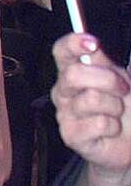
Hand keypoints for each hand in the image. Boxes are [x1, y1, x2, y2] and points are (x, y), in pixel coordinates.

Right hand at [51, 34, 130, 173]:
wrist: (129, 142)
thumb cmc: (124, 107)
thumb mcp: (120, 80)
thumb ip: (105, 62)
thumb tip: (93, 45)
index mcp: (72, 71)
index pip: (61, 51)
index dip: (73, 44)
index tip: (93, 43)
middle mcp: (63, 90)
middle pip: (74, 74)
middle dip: (107, 80)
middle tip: (123, 90)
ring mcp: (64, 113)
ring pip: (91, 99)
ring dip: (115, 106)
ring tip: (117, 114)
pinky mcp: (71, 136)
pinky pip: (99, 124)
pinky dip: (114, 126)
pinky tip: (111, 130)